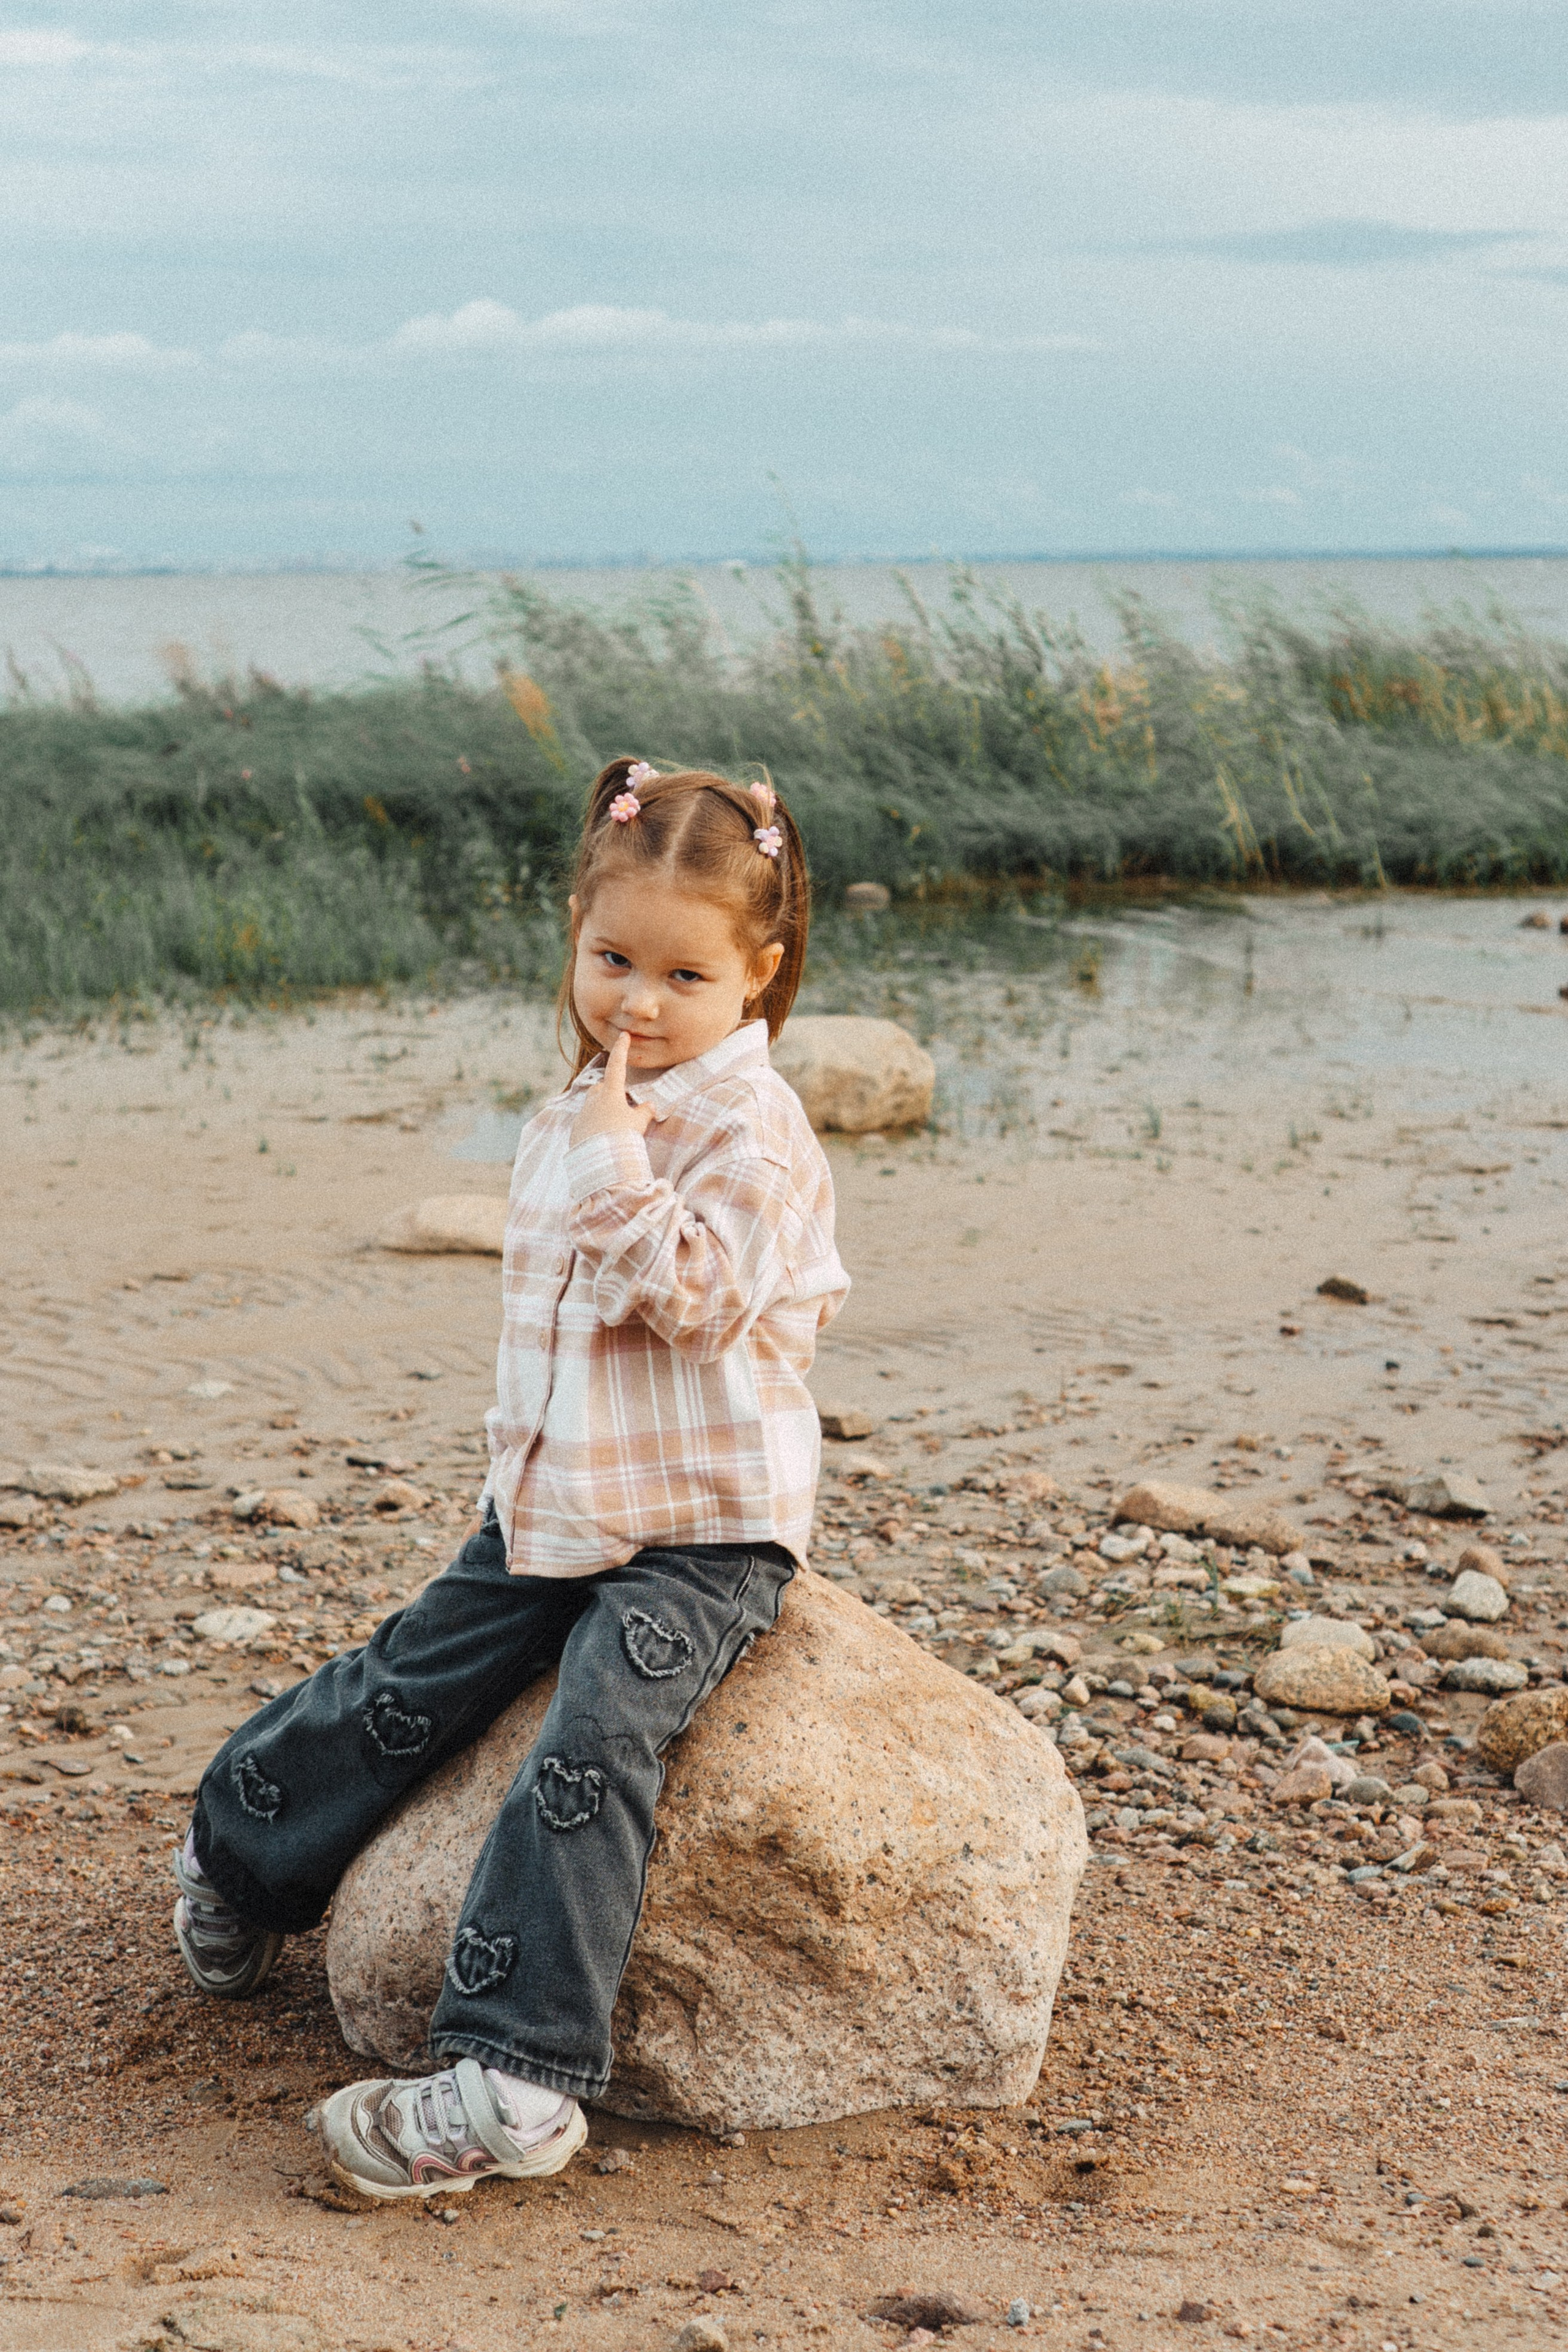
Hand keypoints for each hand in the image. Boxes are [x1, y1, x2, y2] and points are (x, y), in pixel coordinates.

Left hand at [572, 1030, 663, 1145]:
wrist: (600, 1162)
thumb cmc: (622, 1138)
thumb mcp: (638, 1124)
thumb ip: (644, 1112)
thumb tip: (650, 1106)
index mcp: (610, 1094)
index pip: (617, 1066)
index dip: (621, 1050)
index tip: (623, 1036)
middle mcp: (593, 1100)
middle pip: (602, 1088)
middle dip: (611, 1092)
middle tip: (623, 1107)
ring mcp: (582, 1115)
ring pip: (593, 1106)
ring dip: (602, 1111)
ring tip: (614, 1129)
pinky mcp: (576, 1130)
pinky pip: (586, 1123)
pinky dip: (595, 1128)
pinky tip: (603, 1141)